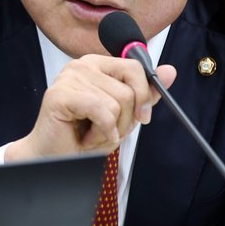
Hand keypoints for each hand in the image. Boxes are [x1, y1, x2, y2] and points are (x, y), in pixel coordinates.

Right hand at [5, 54, 175, 160]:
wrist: (55, 161)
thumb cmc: (83, 138)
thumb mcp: (123, 116)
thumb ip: (144, 93)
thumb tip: (169, 71)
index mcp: (96, 65)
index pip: (134, 67)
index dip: (143, 96)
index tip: (141, 117)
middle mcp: (81, 65)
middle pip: (128, 90)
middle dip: (124, 120)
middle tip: (106, 130)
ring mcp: (68, 77)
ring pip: (116, 104)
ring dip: (110, 130)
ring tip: (91, 133)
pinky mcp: (59, 94)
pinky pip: (101, 110)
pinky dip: (101, 131)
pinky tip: (86, 137)